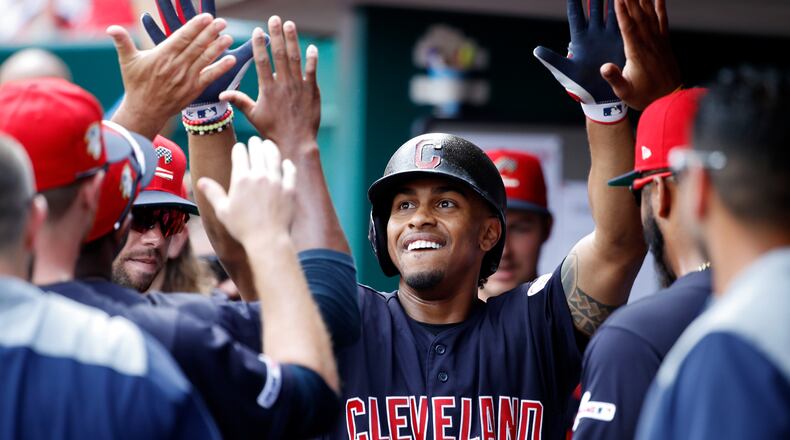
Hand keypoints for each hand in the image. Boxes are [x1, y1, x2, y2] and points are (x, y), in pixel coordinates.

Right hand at [107, 14, 235, 137]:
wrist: (144, 111)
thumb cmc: (136, 84)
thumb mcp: (127, 61)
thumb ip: (123, 42)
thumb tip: (111, 28)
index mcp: (162, 56)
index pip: (182, 37)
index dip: (195, 27)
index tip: (206, 17)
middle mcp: (176, 66)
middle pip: (196, 46)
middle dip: (210, 33)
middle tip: (222, 22)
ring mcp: (186, 78)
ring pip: (205, 59)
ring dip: (218, 48)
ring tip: (228, 37)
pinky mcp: (193, 90)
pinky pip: (209, 76)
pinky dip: (221, 68)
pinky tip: (231, 59)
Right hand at [198, 137, 296, 244]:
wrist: (267, 239)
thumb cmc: (242, 228)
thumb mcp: (223, 211)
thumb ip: (213, 193)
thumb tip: (200, 180)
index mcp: (241, 178)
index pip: (240, 154)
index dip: (239, 148)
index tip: (239, 147)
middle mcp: (259, 176)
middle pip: (257, 151)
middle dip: (255, 144)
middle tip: (254, 141)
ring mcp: (276, 181)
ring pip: (274, 157)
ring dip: (271, 148)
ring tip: (268, 145)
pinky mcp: (290, 189)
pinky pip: (290, 171)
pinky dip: (287, 165)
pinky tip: (285, 163)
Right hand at [220, 16, 319, 157]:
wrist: (296, 142)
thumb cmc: (273, 131)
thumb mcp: (254, 115)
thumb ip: (239, 101)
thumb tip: (221, 95)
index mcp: (268, 89)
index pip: (262, 62)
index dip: (259, 45)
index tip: (257, 30)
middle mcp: (283, 85)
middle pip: (279, 54)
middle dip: (276, 35)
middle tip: (275, 19)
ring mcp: (298, 86)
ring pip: (295, 59)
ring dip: (293, 40)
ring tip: (290, 25)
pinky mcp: (312, 91)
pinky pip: (312, 71)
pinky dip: (312, 59)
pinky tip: (311, 47)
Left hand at [534, 0, 626, 123]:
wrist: (602, 98)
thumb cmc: (581, 86)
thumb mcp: (565, 72)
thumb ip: (552, 59)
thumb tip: (536, 50)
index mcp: (580, 38)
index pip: (576, 14)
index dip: (574, 1)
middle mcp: (594, 34)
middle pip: (595, 7)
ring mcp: (608, 35)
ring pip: (611, 10)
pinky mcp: (622, 40)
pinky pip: (625, 21)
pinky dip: (627, 10)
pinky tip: (629, 0)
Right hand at [600, 0, 681, 109]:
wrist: (669, 99)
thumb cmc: (644, 96)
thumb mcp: (625, 91)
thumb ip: (614, 78)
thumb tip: (603, 68)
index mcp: (636, 54)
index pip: (628, 28)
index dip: (622, 12)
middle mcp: (648, 44)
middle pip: (638, 16)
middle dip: (630, 0)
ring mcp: (658, 42)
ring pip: (650, 15)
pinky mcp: (665, 43)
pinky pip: (662, 20)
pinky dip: (660, 7)